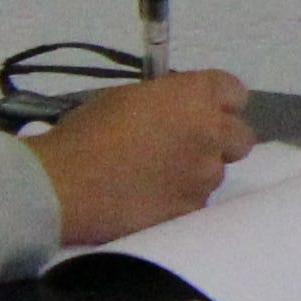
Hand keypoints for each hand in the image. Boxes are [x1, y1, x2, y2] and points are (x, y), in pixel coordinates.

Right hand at [27, 72, 253, 249]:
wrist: (61, 186)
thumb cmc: (84, 134)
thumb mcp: (125, 97)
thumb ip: (164, 101)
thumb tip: (175, 110)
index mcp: (195, 96)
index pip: (233, 91)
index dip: (218, 101)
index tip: (199, 110)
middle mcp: (212, 133)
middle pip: (240, 136)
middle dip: (219, 139)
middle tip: (185, 147)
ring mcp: (206, 175)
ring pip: (216, 171)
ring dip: (195, 172)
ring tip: (155, 178)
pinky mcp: (192, 209)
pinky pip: (196, 201)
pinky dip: (179, 199)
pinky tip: (149, 200)